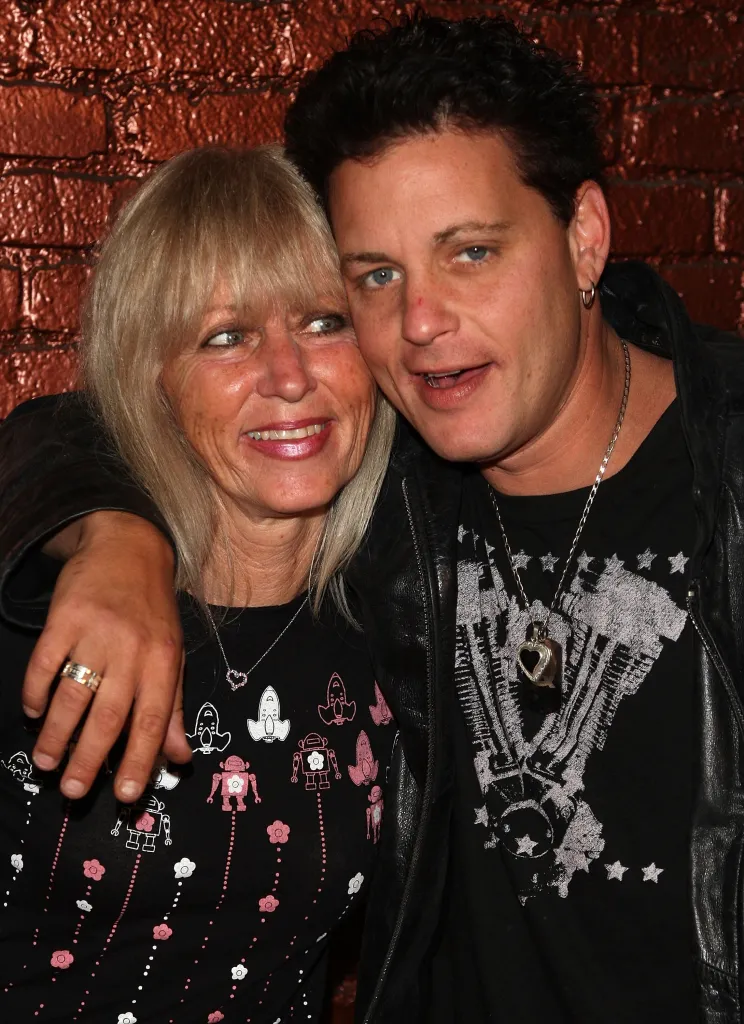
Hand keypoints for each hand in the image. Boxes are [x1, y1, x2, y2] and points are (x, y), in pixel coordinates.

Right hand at [22, 511, 190, 801]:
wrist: (130, 547)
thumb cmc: (154, 611)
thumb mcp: (173, 656)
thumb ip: (174, 709)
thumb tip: (180, 758)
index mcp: (165, 663)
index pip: (153, 721)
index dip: (140, 760)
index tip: (125, 795)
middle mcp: (133, 650)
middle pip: (109, 716)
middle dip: (89, 759)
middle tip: (72, 790)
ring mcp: (97, 633)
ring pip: (73, 695)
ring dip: (55, 734)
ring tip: (45, 760)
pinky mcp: (64, 617)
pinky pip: (45, 663)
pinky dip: (35, 691)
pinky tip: (32, 710)